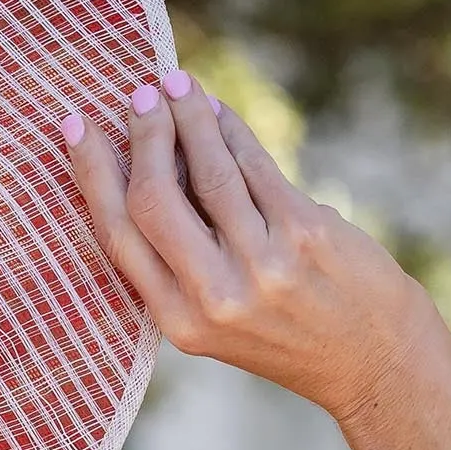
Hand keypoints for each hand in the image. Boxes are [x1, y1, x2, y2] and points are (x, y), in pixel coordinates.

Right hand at [61, 72, 446, 422]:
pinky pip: (255, 167)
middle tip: (139, 95)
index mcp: (181, 324)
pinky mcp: (304, 233)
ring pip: (208, 171)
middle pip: (154, 199)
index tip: (76, 128)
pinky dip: (233, 131)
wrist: (375, 363)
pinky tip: (219, 111)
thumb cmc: (291, 334)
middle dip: (143, 137)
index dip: (93, 175)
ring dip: (189, 118)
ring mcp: (263, 265)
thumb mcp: (219, 322)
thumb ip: (180, 264)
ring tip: (177, 86)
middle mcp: (216, 297)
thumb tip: (146, 166)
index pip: (120, 237)